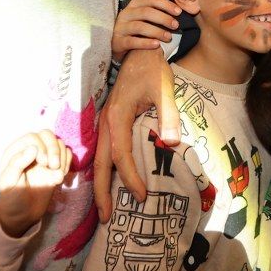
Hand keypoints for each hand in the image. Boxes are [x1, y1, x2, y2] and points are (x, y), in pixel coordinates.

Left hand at [0, 130, 71, 238]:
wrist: (22, 216)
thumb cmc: (11, 200)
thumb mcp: (8, 183)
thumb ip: (17, 164)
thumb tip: (33, 148)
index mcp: (16, 152)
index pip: (32, 137)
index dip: (41, 147)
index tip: (43, 164)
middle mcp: (30, 151)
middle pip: (47, 135)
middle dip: (54, 149)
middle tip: (54, 166)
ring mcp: (44, 158)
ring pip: (58, 143)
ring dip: (61, 157)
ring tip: (57, 174)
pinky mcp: (55, 166)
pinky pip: (66, 154)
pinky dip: (67, 162)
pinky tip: (60, 175)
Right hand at [94, 48, 176, 220]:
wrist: (139, 52)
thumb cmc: (152, 70)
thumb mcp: (165, 89)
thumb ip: (169, 115)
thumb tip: (172, 143)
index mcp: (117, 117)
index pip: (120, 155)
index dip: (130, 177)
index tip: (142, 196)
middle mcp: (106, 122)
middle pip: (99, 163)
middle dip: (102, 192)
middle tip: (106, 219)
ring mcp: (105, 123)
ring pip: (98, 159)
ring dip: (101, 184)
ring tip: (106, 209)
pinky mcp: (110, 123)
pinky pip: (103, 152)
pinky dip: (106, 171)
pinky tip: (112, 183)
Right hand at [113, 0, 181, 58]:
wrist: (118, 46)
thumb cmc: (136, 30)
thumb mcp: (144, 18)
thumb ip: (157, 12)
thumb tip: (179, 11)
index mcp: (134, 4)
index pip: (152, 0)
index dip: (166, 5)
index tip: (179, 12)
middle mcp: (126, 14)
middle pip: (146, 12)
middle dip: (163, 18)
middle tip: (176, 26)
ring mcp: (120, 28)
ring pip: (140, 27)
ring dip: (157, 31)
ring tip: (168, 37)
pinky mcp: (117, 42)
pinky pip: (132, 42)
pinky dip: (145, 43)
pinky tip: (156, 45)